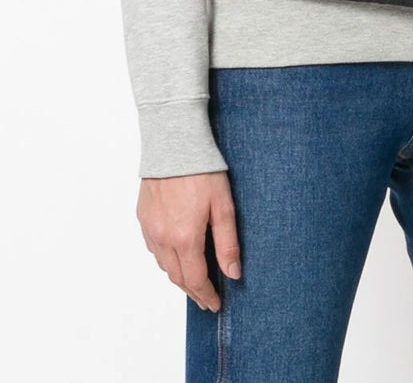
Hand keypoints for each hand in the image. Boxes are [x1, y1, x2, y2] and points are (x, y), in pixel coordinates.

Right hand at [136, 171, 241, 311]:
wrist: (174, 143)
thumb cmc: (202, 170)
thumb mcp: (223, 206)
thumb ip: (227, 243)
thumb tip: (233, 274)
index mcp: (185, 238)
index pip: (195, 280)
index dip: (206, 296)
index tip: (215, 304)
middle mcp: (163, 238)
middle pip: (177, 277)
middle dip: (193, 291)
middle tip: (206, 298)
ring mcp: (150, 228)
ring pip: (163, 264)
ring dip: (178, 275)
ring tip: (193, 280)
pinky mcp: (143, 217)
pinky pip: (153, 247)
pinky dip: (165, 258)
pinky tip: (175, 255)